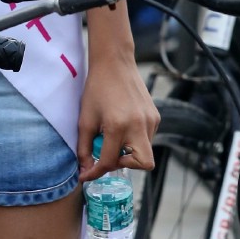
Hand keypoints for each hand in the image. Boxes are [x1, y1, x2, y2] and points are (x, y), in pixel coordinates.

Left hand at [76, 54, 159, 183]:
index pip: (110, 162)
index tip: (87, 175)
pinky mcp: (155, 115)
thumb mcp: (85, 121)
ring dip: (129, 153)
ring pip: (146, 151)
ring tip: (113, 137)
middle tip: (110, 156)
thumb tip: (85, 171)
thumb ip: (84, 149)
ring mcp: (151, 120)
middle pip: (144, 164)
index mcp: (118, 126)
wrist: (115, 63)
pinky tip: (122, 127)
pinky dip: (135, 140)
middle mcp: (139, 125)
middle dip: (125, 166)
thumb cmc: (97, 89)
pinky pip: (147, 138)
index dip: (96, 172)